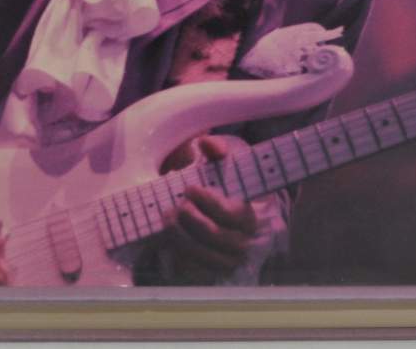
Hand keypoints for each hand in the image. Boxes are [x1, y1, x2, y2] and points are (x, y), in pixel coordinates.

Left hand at [160, 135, 256, 284]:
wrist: (205, 210)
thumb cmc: (213, 184)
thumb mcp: (216, 164)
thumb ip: (215, 149)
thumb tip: (206, 142)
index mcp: (247, 214)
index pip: (233, 214)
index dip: (211, 203)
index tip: (190, 189)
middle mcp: (241, 240)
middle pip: (218, 236)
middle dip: (194, 221)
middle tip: (178, 205)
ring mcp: (226, 260)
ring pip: (205, 255)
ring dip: (183, 237)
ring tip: (168, 218)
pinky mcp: (209, 272)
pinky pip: (194, 270)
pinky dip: (179, 254)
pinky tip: (168, 239)